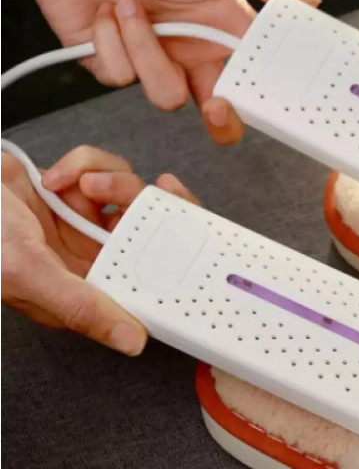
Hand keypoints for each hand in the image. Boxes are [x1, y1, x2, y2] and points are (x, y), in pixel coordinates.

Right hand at [1, 145, 198, 353]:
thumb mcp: (28, 271)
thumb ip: (81, 306)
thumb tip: (133, 342)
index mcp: (85, 287)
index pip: (145, 280)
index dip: (169, 255)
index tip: (180, 226)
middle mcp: (90, 256)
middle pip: (146, 228)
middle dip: (133, 202)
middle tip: (107, 195)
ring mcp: (84, 223)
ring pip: (128, 194)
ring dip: (105, 180)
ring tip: (69, 185)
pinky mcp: (77, 193)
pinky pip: (105, 171)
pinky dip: (84, 165)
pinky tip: (54, 178)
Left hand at [2, 0, 319, 143]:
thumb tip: (307, 1)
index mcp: (219, 21)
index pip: (252, 71)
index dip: (261, 93)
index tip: (264, 98)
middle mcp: (190, 46)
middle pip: (218, 108)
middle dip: (221, 119)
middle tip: (217, 106)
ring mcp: (153, 58)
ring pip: (167, 96)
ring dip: (145, 49)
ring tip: (128, 3)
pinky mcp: (114, 64)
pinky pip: (122, 78)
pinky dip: (111, 41)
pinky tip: (104, 10)